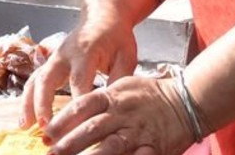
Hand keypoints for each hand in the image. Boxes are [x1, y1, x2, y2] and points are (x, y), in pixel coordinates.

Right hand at [22, 14, 138, 127]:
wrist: (103, 16)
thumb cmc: (117, 38)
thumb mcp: (127, 55)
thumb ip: (120, 79)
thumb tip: (114, 107)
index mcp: (86, 52)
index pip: (78, 81)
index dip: (76, 104)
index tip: (77, 126)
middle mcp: (65, 54)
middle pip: (48, 79)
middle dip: (44, 104)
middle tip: (46, 128)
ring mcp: (54, 58)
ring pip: (35, 80)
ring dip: (28, 104)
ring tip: (25, 126)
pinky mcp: (50, 63)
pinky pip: (34, 81)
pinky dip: (27, 100)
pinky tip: (25, 119)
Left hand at [45, 76, 194, 154]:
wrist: (188, 100)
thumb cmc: (151, 94)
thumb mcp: (124, 86)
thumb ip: (100, 98)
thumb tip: (72, 111)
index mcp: (114, 96)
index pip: (82, 106)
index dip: (62, 120)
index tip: (46, 132)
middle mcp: (123, 113)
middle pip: (91, 128)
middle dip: (68, 143)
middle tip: (50, 154)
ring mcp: (138, 132)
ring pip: (110, 147)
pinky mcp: (152, 148)